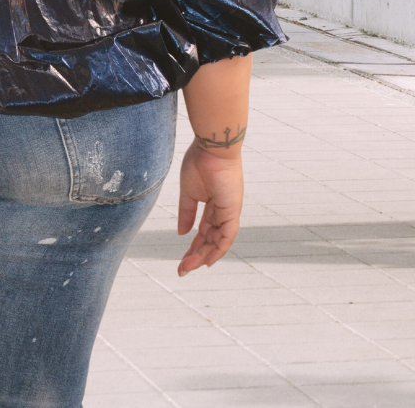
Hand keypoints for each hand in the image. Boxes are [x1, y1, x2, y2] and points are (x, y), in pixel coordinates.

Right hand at [176, 142, 243, 274]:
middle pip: (210, 239)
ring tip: (187, 267)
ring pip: (218, 241)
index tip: (183, 259)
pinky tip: (207, 260)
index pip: (204, 231)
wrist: (212, 146)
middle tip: (182, 269)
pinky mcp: (232, 210)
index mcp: (213, 204)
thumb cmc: (200, 161)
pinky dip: (219, 249)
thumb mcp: (188, 191)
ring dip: (203, 256)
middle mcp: (223, 211)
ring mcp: (229, 211)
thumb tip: (182, 233)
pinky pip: (227, 236)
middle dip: (196, 255)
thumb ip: (186, 212)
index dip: (194, 245)